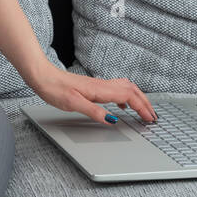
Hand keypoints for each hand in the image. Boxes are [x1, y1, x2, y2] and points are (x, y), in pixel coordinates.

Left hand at [28, 63, 157, 125]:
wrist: (43, 76)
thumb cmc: (55, 89)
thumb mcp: (73, 104)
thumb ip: (94, 111)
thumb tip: (112, 119)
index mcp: (101, 90)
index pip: (130, 97)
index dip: (142, 108)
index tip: (150, 118)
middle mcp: (103, 85)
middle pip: (132, 91)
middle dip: (145, 103)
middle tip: (153, 116)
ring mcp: (99, 85)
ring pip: (126, 88)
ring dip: (138, 98)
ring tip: (144, 110)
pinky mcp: (94, 86)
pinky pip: (117, 89)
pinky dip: (126, 96)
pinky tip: (122, 105)